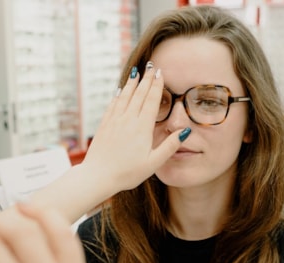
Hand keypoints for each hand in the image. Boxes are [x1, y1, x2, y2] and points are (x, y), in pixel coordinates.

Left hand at [29, 62, 190, 222]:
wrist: (98, 176)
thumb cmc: (128, 173)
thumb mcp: (154, 163)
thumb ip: (170, 146)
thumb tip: (185, 131)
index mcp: (142, 128)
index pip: (151, 101)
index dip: (156, 86)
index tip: (160, 73)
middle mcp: (127, 120)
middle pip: (138, 95)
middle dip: (146, 79)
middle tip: (151, 66)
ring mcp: (114, 121)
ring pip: (124, 97)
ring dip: (131, 84)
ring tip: (136, 73)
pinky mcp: (104, 126)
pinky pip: (112, 105)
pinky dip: (117, 95)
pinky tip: (118, 91)